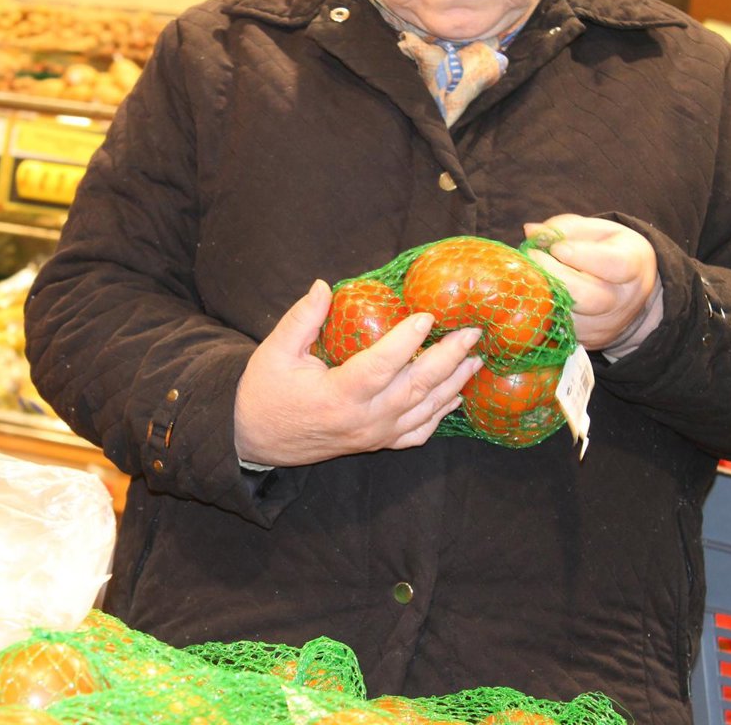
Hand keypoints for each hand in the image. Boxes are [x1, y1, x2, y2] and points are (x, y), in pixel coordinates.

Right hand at [233, 280, 483, 466]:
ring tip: (475, 359)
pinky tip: (454, 397)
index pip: (381, 366)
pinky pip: (416, 434)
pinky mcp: (375, 445)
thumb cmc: (264, 394)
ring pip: (423, 410)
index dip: (406, 341)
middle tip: (472, 333)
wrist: (255, 440)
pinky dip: (439, 416)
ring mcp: (373, 436)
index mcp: (338, 396)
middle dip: (448, 358)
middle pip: (416, 388)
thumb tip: (324, 285)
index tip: (428, 316)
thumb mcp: (274, 352)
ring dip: (453, 384)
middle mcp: (363, 420)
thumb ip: (302, 319)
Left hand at [523, 215, 662, 357]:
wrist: (632, 295)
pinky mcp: (588, 340)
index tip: (556, 247)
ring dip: (543, 296)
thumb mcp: (597, 232)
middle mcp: (624, 300)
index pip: (613, 265)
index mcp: (634, 265)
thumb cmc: (610, 253)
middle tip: (531, 257)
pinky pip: (558, 329)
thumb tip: (532, 232)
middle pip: (586, 296)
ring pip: (567, 316)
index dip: (580, 256)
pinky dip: (542, 312)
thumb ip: (565, 228)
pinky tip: (533, 296)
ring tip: (530, 277)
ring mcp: (606, 325)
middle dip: (553, 275)